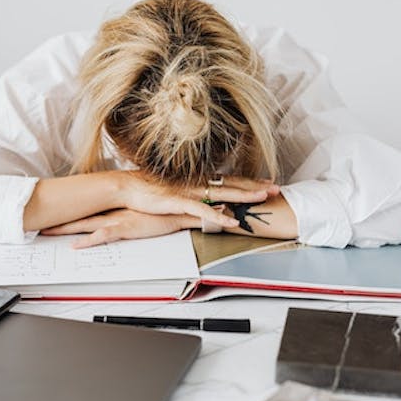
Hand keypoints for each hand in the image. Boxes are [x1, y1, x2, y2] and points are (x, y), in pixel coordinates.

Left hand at [40, 209, 201, 248]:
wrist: (178, 208)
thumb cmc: (163, 210)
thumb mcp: (142, 212)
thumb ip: (130, 214)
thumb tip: (122, 216)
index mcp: (115, 208)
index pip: (87, 210)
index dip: (69, 213)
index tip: (52, 214)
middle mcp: (112, 212)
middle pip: (79, 216)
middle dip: (59, 221)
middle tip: (39, 223)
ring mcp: (117, 219)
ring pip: (84, 225)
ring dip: (65, 229)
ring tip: (47, 233)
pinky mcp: (125, 228)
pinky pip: (102, 236)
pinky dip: (88, 242)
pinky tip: (75, 246)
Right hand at [116, 171, 279, 229]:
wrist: (125, 187)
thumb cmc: (146, 190)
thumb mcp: (173, 190)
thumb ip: (189, 194)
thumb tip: (203, 199)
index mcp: (195, 180)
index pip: (228, 179)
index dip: (248, 181)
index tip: (265, 182)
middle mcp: (196, 183)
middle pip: (231, 183)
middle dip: (254, 185)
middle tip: (276, 188)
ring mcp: (189, 192)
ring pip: (223, 193)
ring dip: (244, 196)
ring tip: (263, 198)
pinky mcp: (179, 202)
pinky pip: (203, 211)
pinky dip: (219, 217)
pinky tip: (233, 221)